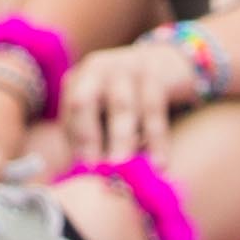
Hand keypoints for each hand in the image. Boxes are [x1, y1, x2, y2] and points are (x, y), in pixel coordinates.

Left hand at [59, 31, 205, 162]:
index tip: (85, 172)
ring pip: (121, 106)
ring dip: (122, 139)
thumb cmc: (130, 99)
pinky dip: (156, 139)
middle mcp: (96, 69)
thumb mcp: (107, 110)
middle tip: (95, 168)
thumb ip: (97, 137)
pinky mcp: (154, 72)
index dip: (75, 143)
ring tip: (125, 169)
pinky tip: (161, 165)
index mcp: (79, 80)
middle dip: (88, 136)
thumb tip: (88, 176)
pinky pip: (154, 109)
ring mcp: (125, 67)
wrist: (169, 63)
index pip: (69, 114)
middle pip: (83, 102)